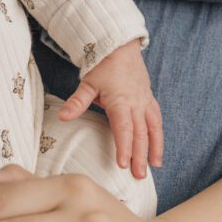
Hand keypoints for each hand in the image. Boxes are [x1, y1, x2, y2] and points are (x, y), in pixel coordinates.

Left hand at [58, 40, 162, 177]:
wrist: (119, 46)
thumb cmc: (102, 65)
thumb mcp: (87, 83)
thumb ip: (77, 102)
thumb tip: (62, 116)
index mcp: (120, 101)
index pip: (123, 129)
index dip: (124, 147)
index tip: (123, 164)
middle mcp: (135, 103)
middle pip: (140, 133)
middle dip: (140, 155)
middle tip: (138, 175)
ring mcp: (144, 101)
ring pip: (152, 128)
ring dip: (154, 147)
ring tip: (154, 166)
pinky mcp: (149, 98)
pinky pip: (156, 119)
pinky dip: (158, 134)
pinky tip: (158, 148)